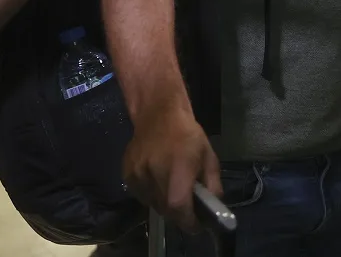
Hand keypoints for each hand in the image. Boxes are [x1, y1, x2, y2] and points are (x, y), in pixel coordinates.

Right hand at [123, 104, 221, 233]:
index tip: (196, 226)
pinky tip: (159, 182)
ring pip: (153, 204)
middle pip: (166, 209)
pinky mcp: (127, 175)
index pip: (179, 204)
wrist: (158, 115)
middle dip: (179, 214)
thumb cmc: (187, 134)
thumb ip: (212, 183)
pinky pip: (142, 196)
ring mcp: (138, 174)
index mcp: (178, 166)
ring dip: (165, 204)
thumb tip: (213, 207)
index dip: (188, 220)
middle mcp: (155, 172)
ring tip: (173, 191)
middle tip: (188, 209)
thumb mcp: (208, 155)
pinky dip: (152, 196)